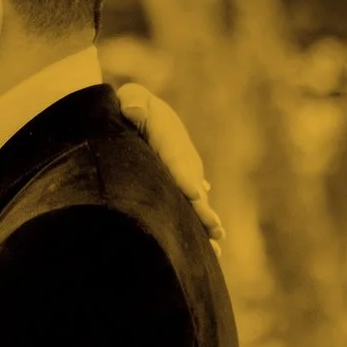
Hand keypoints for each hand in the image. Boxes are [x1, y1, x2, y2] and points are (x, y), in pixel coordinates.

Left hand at [113, 82, 224, 246]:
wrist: (142, 112)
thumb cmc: (130, 106)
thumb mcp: (131, 98)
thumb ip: (134, 102)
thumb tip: (133, 109)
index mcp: (169, 139)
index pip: (176, 158)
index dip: (184, 176)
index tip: (194, 193)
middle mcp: (183, 160)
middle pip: (192, 187)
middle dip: (202, 209)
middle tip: (215, 230)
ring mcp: (186, 174)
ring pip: (196, 201)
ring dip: (205, 222)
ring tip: (216, 248)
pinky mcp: (183, 185)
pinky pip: (193, 205)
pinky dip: (199, 222)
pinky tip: (209, 244)